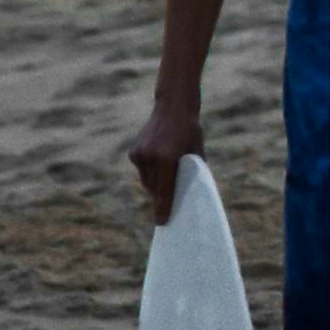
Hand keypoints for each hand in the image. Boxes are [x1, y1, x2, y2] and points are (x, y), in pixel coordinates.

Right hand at [126, 100, 200, 225]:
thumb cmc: (190, 131)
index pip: (165, 191)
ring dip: (155, 184)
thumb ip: (192, 172)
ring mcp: (141, 154)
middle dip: (161, 197)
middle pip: (155, 188)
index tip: (161, 222)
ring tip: (165, 177)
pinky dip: (149, 171)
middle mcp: (152, 157)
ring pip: (146, 180)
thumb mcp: (196, 152)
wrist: (173, 107)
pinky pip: (142, 170)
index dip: (163, 208)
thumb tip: (191, 195)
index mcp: (169, 159)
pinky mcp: (134, 152)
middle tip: (167, 204)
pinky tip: (158, 160)